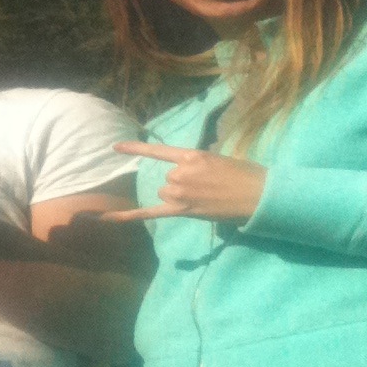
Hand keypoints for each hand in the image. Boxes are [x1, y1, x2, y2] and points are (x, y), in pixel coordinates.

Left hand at [105, 142, 266, 223]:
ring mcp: (181, 192)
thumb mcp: (218, 159)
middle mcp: (181, 172)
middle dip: (182, 185)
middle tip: (207, 189)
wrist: (259, 195)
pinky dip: (128, 216)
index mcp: (191, 155)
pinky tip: (107, 218)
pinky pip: (151, 213)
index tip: (116, 148)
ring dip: (179, 198)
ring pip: (166, 195)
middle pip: (166, 180)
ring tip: (205, 199)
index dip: (136, 148)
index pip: (158, 151)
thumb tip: (191, 172)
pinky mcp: (184, 210)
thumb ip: (198, 163)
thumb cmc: (245, 175)